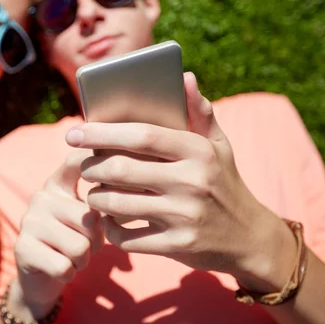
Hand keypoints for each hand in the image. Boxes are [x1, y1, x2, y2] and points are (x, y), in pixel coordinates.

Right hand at [11, 151, 104, 318]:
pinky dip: (68, 274)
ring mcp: (29, 221)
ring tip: (72, 257)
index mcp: (58, 184)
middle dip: (97, 241)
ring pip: (79, 247)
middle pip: (90, 219)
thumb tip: (129, 190)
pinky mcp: (22, 248)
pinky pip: (63, 267)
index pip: (76, 162)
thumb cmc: (74, 241)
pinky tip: (58, 268)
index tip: (110, 167)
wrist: (42, 276)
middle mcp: (41, 197)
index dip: (96, 163)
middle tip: (86, 246)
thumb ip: (105, 201)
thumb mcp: (90, 218)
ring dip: (82, 260)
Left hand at [66, 72, 296, 290]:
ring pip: (117, 205)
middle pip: (121, 170)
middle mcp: (193, 182)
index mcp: (198, 151)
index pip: (142, 135)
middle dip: (91, 167)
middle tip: (83, 166)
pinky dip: (110, 229)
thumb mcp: (219, 146)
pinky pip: (126, 238)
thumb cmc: (224, 183)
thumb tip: (184, 76)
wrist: (249, 239)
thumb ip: (199, 111)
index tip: (74, 132)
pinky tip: (110, 220)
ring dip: (95, 198)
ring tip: (93, 191)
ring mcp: (185, 217)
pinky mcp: (177, 246)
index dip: (103, 132)